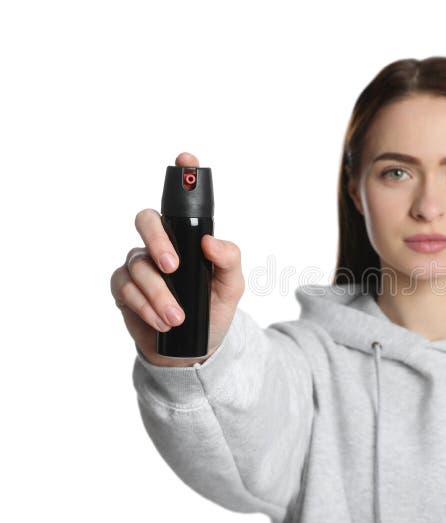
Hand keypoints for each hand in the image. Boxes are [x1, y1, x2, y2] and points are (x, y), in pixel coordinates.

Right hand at [110, 152, 243, 366]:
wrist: (193, 350)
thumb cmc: (212, 312)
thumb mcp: (231, 287)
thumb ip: (229, 261)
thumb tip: (211, 241)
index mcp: (188, 239)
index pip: (182, 203)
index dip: (183, 176)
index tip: (187, 159)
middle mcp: (161, 245)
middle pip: (147, 220)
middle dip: (158, 241)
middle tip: (174, 267)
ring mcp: (140, 265)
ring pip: (138, 264)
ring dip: (158, 293)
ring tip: (177, 317)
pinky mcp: (123, 289)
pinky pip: (126, 288)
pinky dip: (145, 305)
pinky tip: (162, 320)